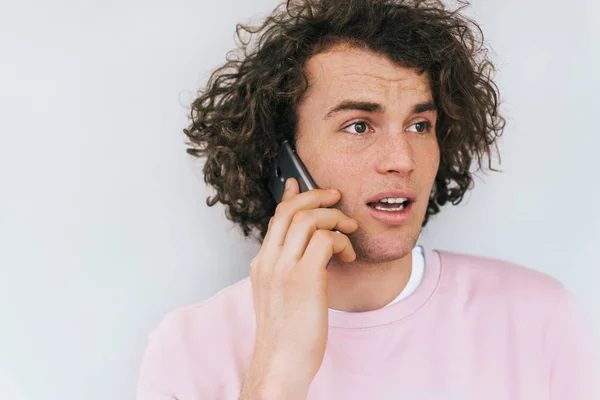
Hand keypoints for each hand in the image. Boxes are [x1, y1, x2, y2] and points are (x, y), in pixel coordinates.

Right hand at [240, 177, 357, 398]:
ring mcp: (283, 268)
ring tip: (349, 231)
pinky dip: (341, 241)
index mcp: (262, 263)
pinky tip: (347, 257)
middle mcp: (269, 261)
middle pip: (290, 209)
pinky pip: (324, 240)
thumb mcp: (280, 294)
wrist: (281, 363)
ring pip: (308, 219)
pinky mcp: (304, 278)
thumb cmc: (286, 333)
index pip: (276, 217)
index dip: (292, 196)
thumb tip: (304, 247)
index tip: (301, 183)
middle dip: (317, 196)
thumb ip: (287, 267)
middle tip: (337, 198)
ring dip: (334, 218)